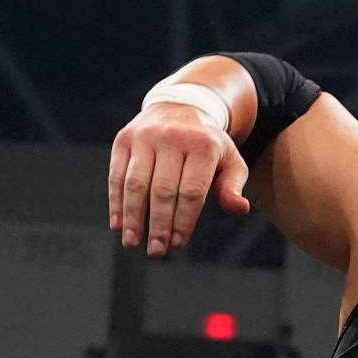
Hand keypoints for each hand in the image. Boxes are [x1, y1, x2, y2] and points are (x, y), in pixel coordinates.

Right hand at [108, 99, 248, 258]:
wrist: (179, 106)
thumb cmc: (206, 145)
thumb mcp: (229, 160)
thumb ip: (233, 186)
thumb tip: (240, 208)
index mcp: (202, 145)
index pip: (192, 191)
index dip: (183, 220)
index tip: (177, 244)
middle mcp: (172, 138)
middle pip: (163, 189)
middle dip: (158, 224)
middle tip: (156, 251)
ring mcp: (145, 137)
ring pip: (136, 183)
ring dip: (133, 216)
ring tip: (132, 242)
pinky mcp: (124, 139)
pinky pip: (117, 174)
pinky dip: (116, 202)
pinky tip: (118, 224)